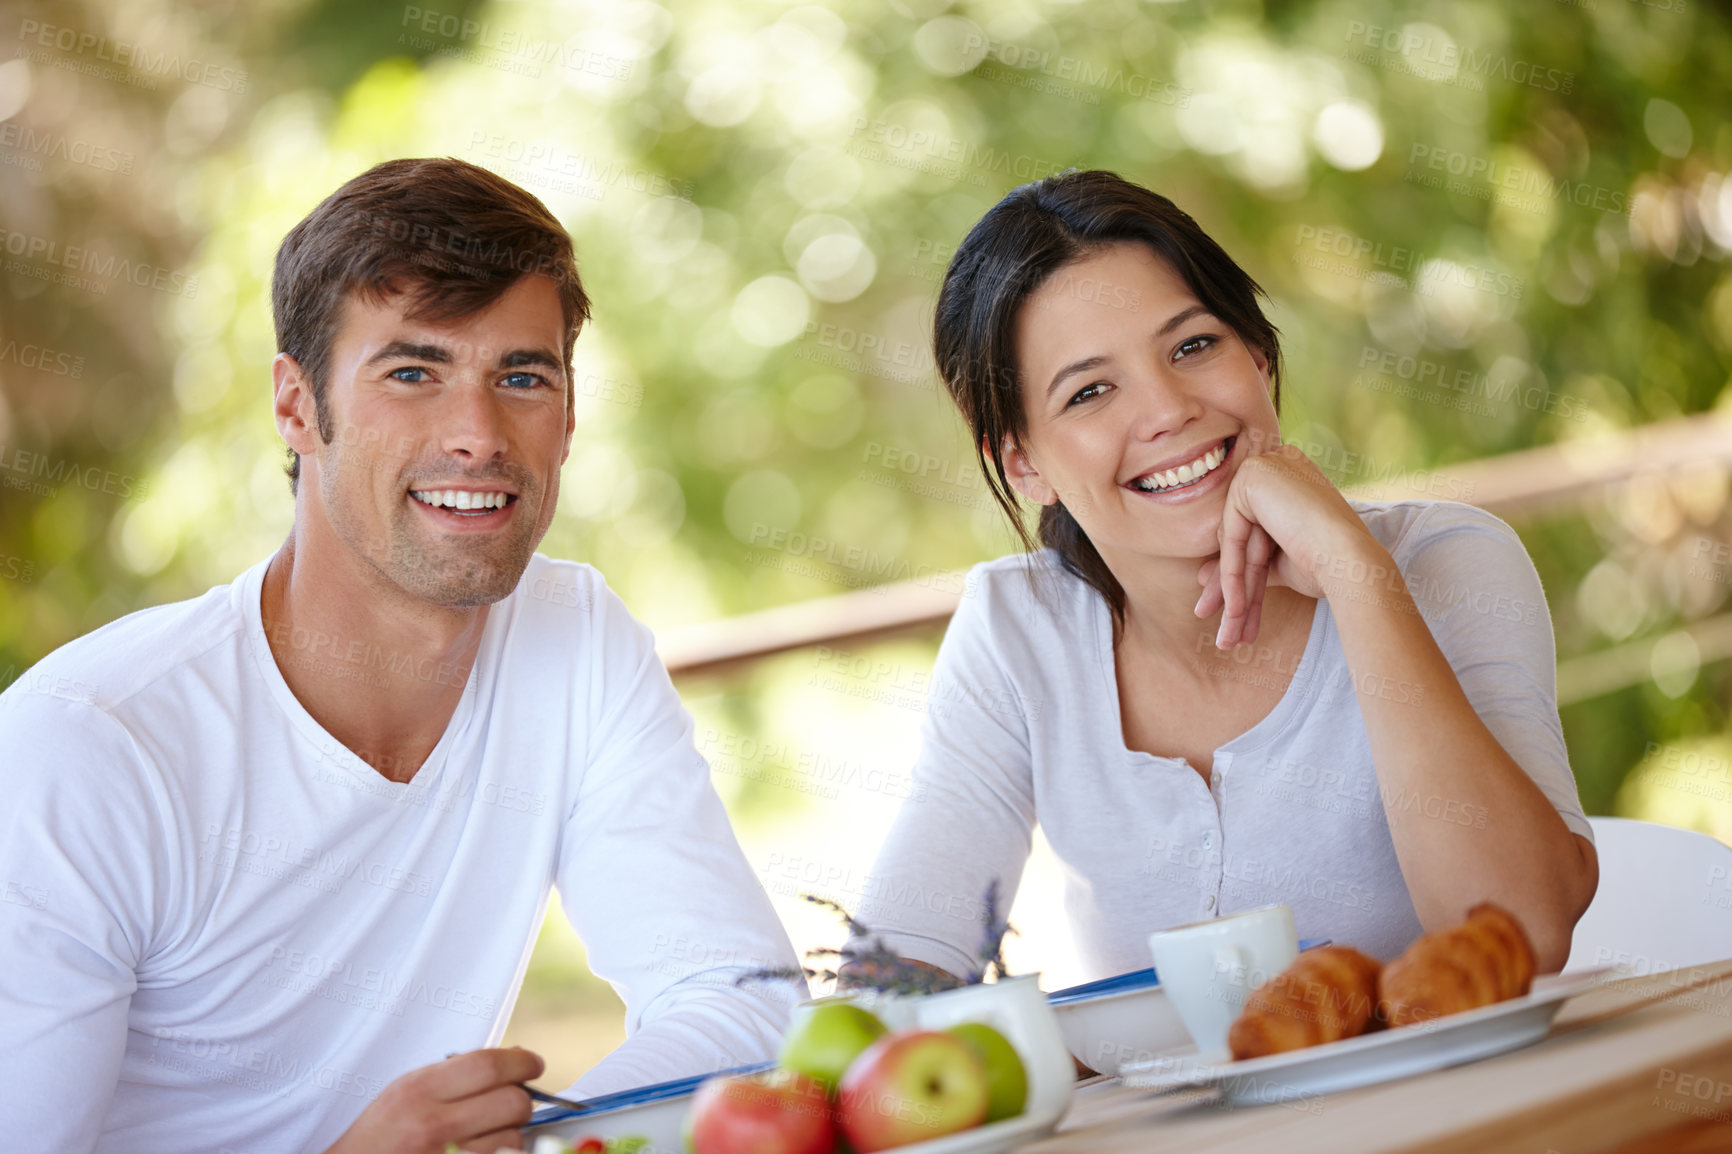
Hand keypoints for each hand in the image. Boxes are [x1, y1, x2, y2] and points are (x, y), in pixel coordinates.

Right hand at [321, 1047, 542, 1153]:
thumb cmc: (382, 1134)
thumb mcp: (406, 1091)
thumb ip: (457, 1073)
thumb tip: (517, 1059)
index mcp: (420, 1091)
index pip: (489, 1065)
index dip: (522, 1062)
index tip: (533, 1064)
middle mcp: (434, 1125)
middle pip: (511, 1101)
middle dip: (523, 1099)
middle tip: (515, 1100)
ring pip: (513, 1138)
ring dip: (511, 1133)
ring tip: (489, 1134)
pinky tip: (484, 1150)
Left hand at [1192, 439, 1372, 649]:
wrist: (1353, 562)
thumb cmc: (1326, 564)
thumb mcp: (1277, 562)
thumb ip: (1243, 562)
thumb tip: (1202, 576)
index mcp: (1288, 477)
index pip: (1252, 532)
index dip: (1242, 577)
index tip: (1234, 614)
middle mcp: (1276, 463)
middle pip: (1241, 537)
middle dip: (1232, 590)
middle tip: (1228, 634)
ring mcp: (1265, 465)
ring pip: (1235, 541)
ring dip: (1231, 593)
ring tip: (1230, 637)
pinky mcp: (1253, 477)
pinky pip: (1232, 535)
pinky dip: (1231, 574)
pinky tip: (1234, 610)